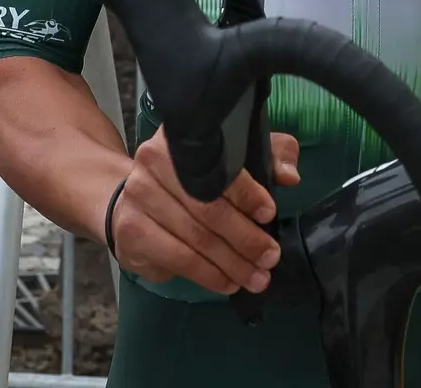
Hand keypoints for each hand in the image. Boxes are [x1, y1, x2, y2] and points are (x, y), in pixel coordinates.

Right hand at [108, 128, 299, 294]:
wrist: (134, 199)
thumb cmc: (195, 177)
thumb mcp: (236, 154)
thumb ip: (270, 156)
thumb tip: (290, 176)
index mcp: (182, 138)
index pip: (219, 167)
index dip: (247, 193)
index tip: (270, 214)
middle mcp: (153, 163)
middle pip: (207, 208)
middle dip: (246, 239)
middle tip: (271, 257)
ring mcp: (138, 199)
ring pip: (195, 239)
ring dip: (231, 264)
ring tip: (256, 278)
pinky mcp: (131, 233)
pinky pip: (177, 259)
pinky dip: (208, 275)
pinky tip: (228, 283)